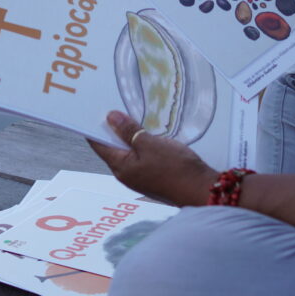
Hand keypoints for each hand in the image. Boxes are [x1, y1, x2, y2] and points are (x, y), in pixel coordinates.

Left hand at [89, 111, 217, 206]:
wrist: (200, 189)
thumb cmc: (174, 167)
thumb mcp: (150, 144)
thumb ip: (129, 131)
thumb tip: (110, 117)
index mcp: (120, 167)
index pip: (98, 145)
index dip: (94, 127)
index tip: (94, 109)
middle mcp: (126, 174)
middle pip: (113, 148)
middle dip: (113, 129)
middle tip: (115, 106)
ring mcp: (140, 176)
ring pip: (128, 152)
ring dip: (129, 135)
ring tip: (132, 115)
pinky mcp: (153, 176)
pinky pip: (141, 156)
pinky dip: (141, 143)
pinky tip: (148, 132)